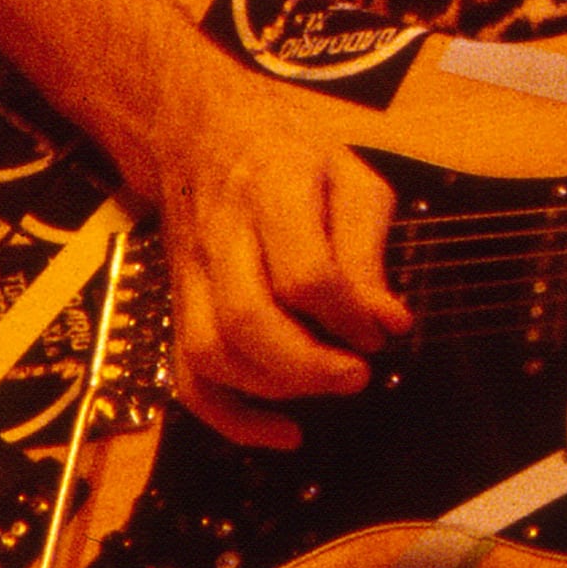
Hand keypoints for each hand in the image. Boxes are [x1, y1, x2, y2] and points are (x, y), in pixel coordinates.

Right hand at [134, 64, 412, 449]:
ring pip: (209, 353)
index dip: (349, 313)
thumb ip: (369, 247)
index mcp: (272, 190)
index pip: (304, 271)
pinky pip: (186, 377)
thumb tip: (389, 321)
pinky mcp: (177, 307)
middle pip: (247, 320)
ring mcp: (189, 276)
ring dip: (275, 389)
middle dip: (309, 365)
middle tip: (358, 374)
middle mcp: (221, 237)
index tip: (385, 328)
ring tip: (331, 383)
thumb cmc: (288, 154)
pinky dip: (228, 418)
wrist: (200, 134)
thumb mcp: (350, 176)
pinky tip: (280, 433)